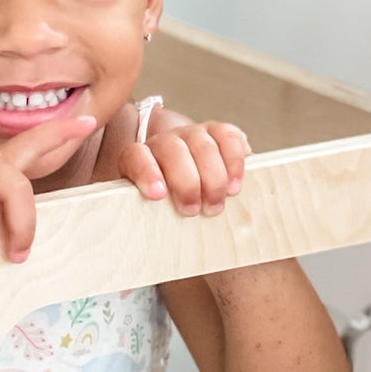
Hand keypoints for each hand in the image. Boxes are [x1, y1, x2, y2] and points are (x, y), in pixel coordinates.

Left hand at [120, 115, 250, 216]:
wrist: (187, 181)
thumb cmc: (167, 203)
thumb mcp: (150, 210)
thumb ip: (146, 215)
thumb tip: (146, 239)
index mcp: (140, 159)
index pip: (136, 156)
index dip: (146, 172)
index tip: (157, 195)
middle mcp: (165, 142)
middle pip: (173, 150)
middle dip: (186, 183)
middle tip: (193, 210)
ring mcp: (193, 134)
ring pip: (203, 145)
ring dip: (213, 178)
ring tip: (216, 205)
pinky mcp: (219, 132)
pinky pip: (228, 137)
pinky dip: (234, 163)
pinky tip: (233, 186)